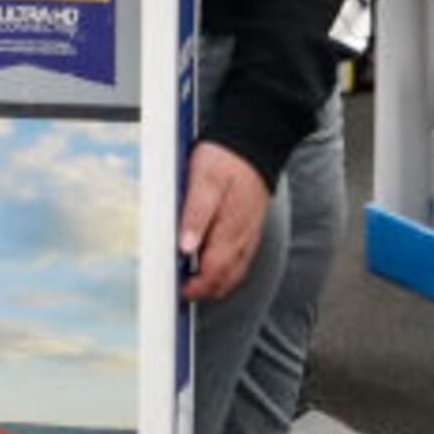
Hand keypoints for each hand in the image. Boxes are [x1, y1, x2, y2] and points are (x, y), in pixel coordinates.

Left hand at [179, 142, 271, 300]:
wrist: (254, 143)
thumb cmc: (225, 160)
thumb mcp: (203, 183)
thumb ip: (195, 216)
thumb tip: (185, 247)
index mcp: (230, 230)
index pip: (214, 272)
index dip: (197, 287)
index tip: (179, 289)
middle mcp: (243, 238)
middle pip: (227, 279)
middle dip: (206, 290)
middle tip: (183, 290)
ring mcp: (249, 234)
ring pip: (236, 272)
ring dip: (216, 282)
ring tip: (194, 282)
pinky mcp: (250, 227)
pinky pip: (241, 259)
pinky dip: (226, 269)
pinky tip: (212, 264)